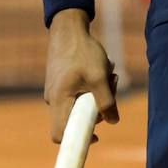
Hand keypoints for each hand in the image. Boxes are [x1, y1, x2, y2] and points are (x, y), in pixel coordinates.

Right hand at [44, 10, 119, 144]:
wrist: (68, 28)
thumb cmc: (83, 51)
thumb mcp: (99, 76)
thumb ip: (107, 101)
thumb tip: (113, 121)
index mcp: (59, 100)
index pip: (60, 133)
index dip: (78, 139)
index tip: (97, 134)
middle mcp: (53, 99)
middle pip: (75, 119)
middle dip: (97, 108)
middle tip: (111, 86)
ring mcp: (56, 91)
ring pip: (79, 104)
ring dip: (97, 93)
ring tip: (108, 73)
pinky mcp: (61, 83)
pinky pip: (77, 93)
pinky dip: (91, 86)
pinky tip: (100, 68)